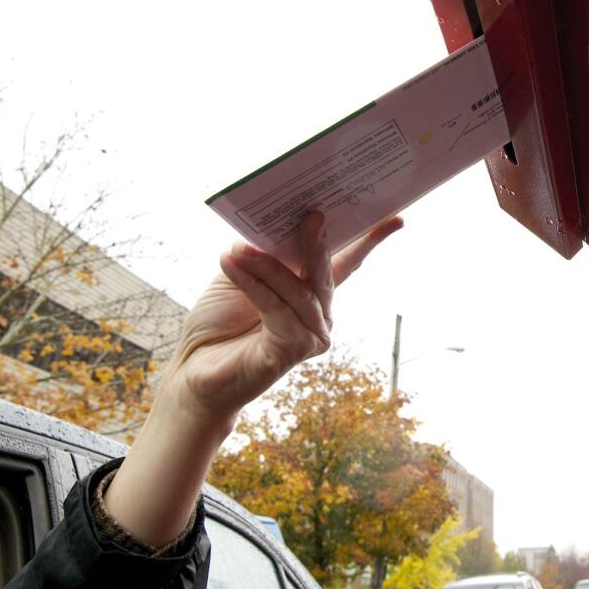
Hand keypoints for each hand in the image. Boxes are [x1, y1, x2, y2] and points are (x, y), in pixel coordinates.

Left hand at [168, 211, 403, 423]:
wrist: (194, 374)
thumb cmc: (217, 325)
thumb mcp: (239, 275)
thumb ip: (261, 254)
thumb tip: (271, 226)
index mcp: (311, 294)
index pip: (345, 263)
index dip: (369, 240)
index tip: (395, 217)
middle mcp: (318, 316)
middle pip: (326, 273)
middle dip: (319, 242)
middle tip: (310, 214)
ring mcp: (311, 335)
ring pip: (300, 290)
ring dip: (268, 266)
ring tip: (239, 247)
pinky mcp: (294, 350)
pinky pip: (277, 308)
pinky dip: (253, 284)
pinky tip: (231, 264)